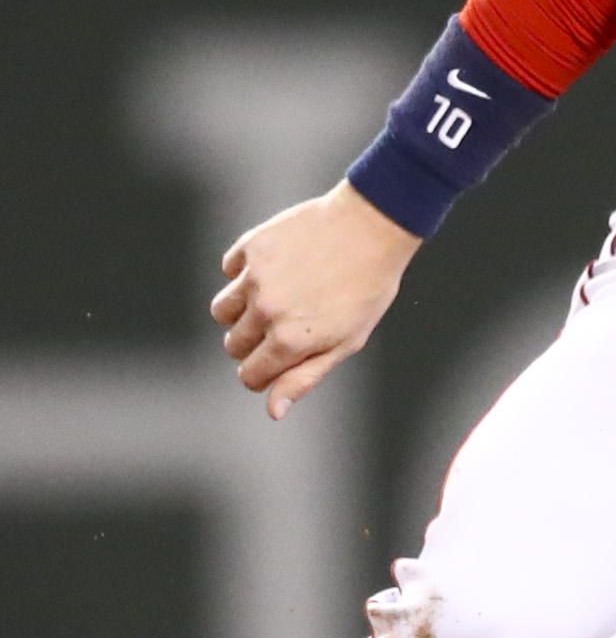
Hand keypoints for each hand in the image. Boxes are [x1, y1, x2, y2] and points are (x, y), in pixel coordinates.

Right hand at [210, 181, 422, 419]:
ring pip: (220, 310)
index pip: (250, 375)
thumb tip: (273, 411)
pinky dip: (245, 272)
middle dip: (254, 342)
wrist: (372, 226)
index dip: (264, 373)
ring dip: (240, 310)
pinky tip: (281, 266)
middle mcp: (266, 310)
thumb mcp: (346, 341)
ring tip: (277, 297)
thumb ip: (304, 377)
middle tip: (289, 323)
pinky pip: (229, 270)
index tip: (281, 359)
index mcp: (290, 341)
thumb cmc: (367, 289)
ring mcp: (254, 277)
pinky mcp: (250, 247)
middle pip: (233, 345)